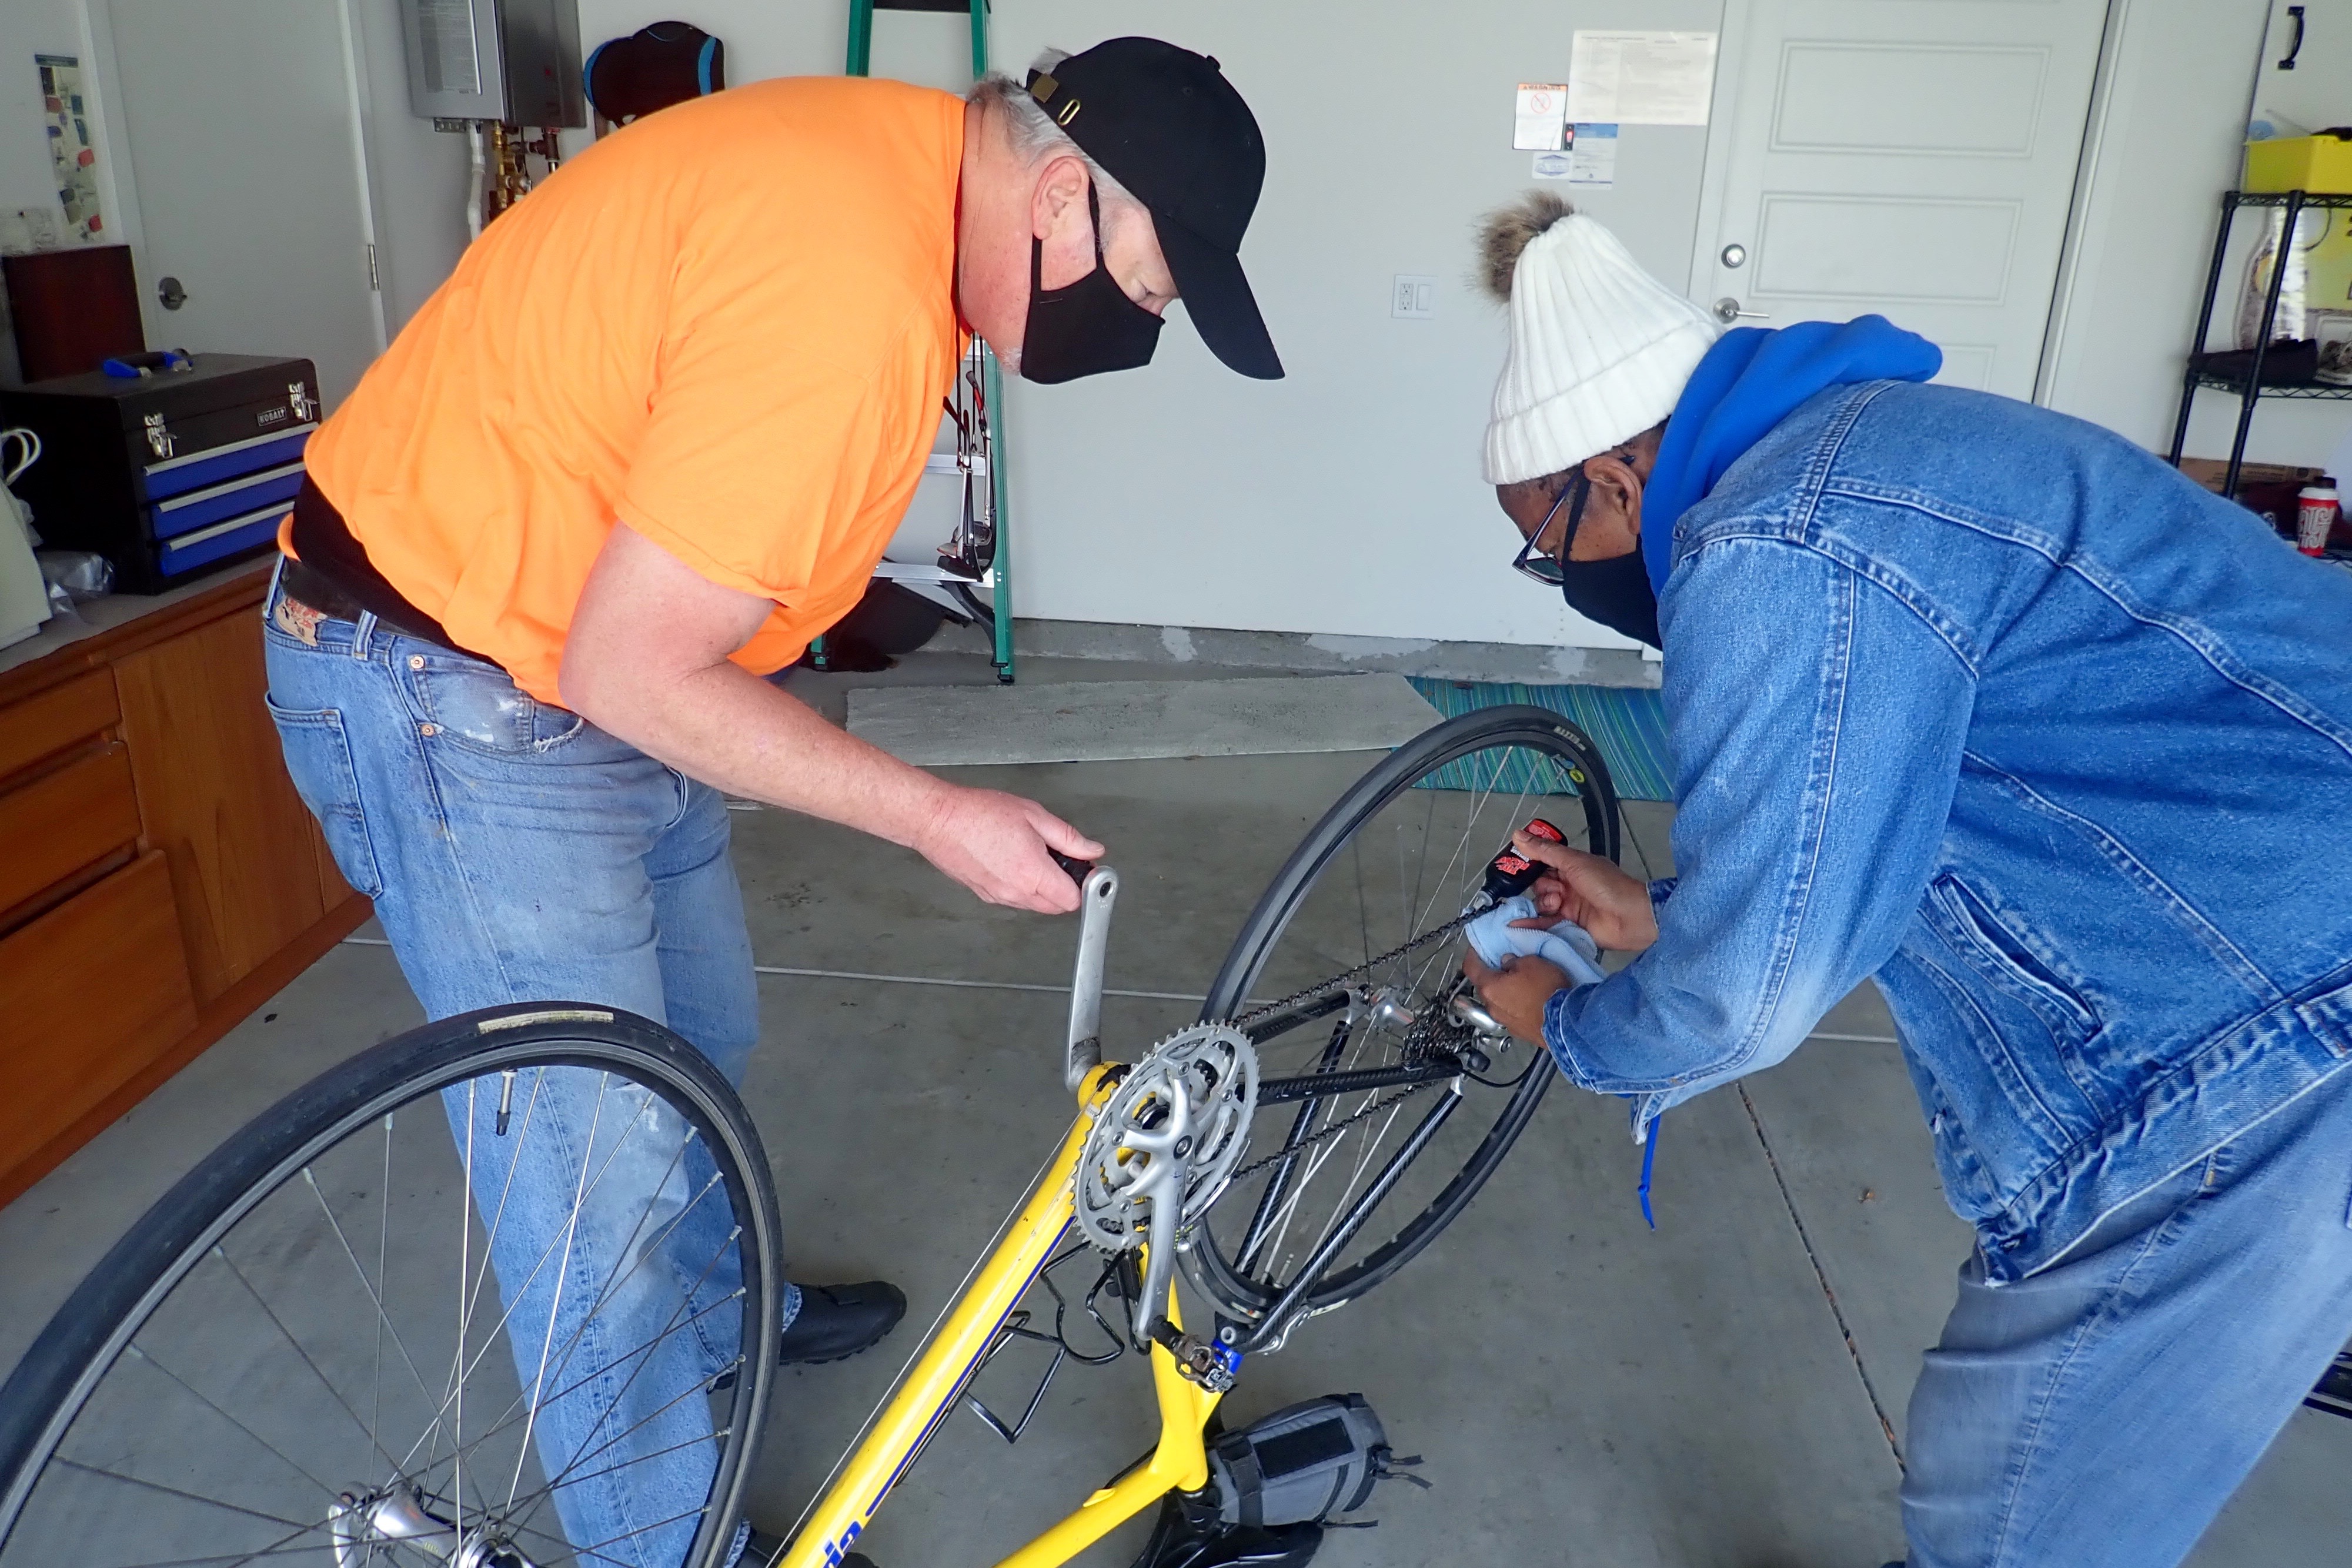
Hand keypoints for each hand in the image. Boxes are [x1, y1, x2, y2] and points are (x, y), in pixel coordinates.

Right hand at [913, 785, 1103, 913]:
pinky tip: (1012, 860)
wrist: (937, 820)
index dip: (1082, 883)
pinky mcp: (984, 895)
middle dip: (1064, 887)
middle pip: (1056, 907)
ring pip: (1035, 905)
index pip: (1073, 900)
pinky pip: (1014, 899)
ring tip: (1031, 854)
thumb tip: (1092, 851)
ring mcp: (998, 897)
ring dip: (1042, 887)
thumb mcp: (1034, 816)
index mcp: (1032, 873)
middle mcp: (1016, 892)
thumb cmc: (978, 813)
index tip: (1082, 868)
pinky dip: (1022, 886)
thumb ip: (1068, 838)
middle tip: (1059, 858)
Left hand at [1462, 950, 1568, 1043]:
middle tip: (1504, 964)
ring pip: (1499, 1001)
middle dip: (1492, 974)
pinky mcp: (1518, 1031)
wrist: (1566, 1023)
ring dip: (1505, 992)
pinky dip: (1517, 1006)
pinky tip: (1531, 1000)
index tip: (1477, 949)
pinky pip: (1512, 1014)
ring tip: (1521, 983)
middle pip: (1485, 986)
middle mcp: (1492, 1007)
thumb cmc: (1548, 992)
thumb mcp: (1532, 963)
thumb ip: (1514, 961)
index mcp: (1490, 987)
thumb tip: (1508, 962)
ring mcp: (1505, 1021)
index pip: (1471, 967)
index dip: (1473, 955)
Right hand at [1510, 829, 1658, 950]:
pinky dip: (1532, 925)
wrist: (1630, 917)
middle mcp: (1568, 886)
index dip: (1530, 865)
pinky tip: (1518, 925)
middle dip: (1541, 888)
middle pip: (1539, 886)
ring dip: (1543, 904)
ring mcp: (1568, 907)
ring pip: (1541, 905)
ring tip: (1558, 905)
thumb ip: (1545, 851)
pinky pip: (1545, 924)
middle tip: (1555, 890)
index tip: (1515, 867)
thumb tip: (1518, 834)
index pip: (1542, 864)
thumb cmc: (1607, 885)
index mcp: (1572, 867)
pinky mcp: (1568, 926)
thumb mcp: (1575, 862)